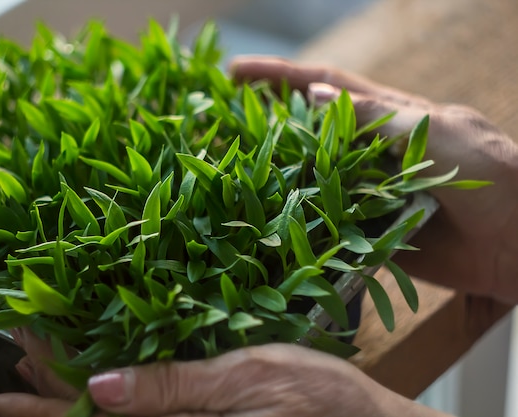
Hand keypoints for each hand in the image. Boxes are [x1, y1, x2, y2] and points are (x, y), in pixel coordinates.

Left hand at [0, 331, 449, 416]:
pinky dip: (118, 388)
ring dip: (78, 390)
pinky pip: (150, 408)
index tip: (17, 362)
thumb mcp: (246, 380)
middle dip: (52, 392)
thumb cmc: (314, 396)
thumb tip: (101, 387)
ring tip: (39, 367)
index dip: (50, 394)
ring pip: (119, 413)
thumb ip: (174, 388)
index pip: (95, 416)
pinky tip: (101, 372)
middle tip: (15, 363)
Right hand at [232, 56, 517, 304]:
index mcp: (387, 116)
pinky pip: (332, 226)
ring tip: (236, 179)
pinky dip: (305, 224)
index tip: (236, 73)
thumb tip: (315, 95)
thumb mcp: (435, 130)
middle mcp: (371, 152)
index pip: (325, 86)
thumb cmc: (491, 172)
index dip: (279, 77)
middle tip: (224, 127)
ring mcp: (370, 192)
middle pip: (310, 134)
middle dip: (268, 126)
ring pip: (315, 182)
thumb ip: (376, 116)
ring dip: (280, 179)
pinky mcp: (373, 231)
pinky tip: (274, 226)